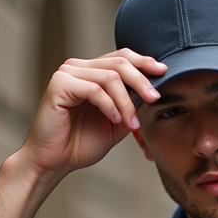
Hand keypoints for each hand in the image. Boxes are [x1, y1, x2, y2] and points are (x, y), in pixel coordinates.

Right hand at [20, 49, 165, 176]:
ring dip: (126, 101)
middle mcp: (78, 68)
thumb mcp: (116, 122)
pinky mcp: (59, 85)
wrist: (55, 161)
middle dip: (141, 81)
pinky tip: (115, 119)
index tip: (163, 72)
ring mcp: (67, 74)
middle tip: (154, 98)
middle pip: (119, 62)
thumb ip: (131, 105)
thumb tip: (153, 92)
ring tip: (131, 123)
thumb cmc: (80, 143)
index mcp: (91, 72)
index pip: (121, 57)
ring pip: (109, 77)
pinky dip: (109, 105)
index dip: (143, 62)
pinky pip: (94, 90)